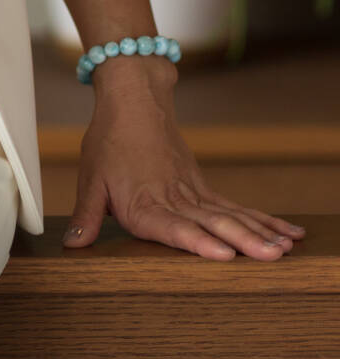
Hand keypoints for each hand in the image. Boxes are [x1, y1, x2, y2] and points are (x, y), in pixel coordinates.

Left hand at [63, 79, 307, 259]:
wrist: (133, 101)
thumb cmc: (109, 141)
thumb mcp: (90, 179)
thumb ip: (87, 216)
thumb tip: (73, 246)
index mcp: (143, 204)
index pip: (172, 227)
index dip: (197, 241)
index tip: (224, 254)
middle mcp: (173, 199)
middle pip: (212, 222)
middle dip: (243, 241)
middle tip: (271, 257)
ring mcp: (192, 191)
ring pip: (230, 214)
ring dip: (259, 232)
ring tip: (284, 250)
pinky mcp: (202, 185)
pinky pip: (235, 205)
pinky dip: (261, 219)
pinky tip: (285, 233)